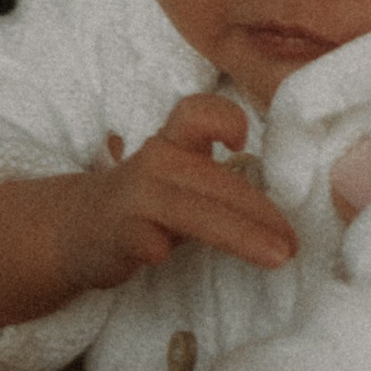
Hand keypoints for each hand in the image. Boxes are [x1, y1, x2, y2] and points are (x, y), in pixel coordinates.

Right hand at [79, 93, 300, 287]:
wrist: (77, 228)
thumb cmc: (147, 204)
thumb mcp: (181, 179)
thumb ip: (221, 182)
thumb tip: (285, 210)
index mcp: (175, 143)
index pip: (197, 113)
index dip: (223, 119)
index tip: (243, 144)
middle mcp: (157, 163)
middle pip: (215, 179)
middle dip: (261, 212)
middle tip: (294, 243)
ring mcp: (135, 198)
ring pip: (193, 211)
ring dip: (240, 234)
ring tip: (277, 257)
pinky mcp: (118, 234)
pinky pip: (145, 240)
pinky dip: (158, 248)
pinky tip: (166, 257)